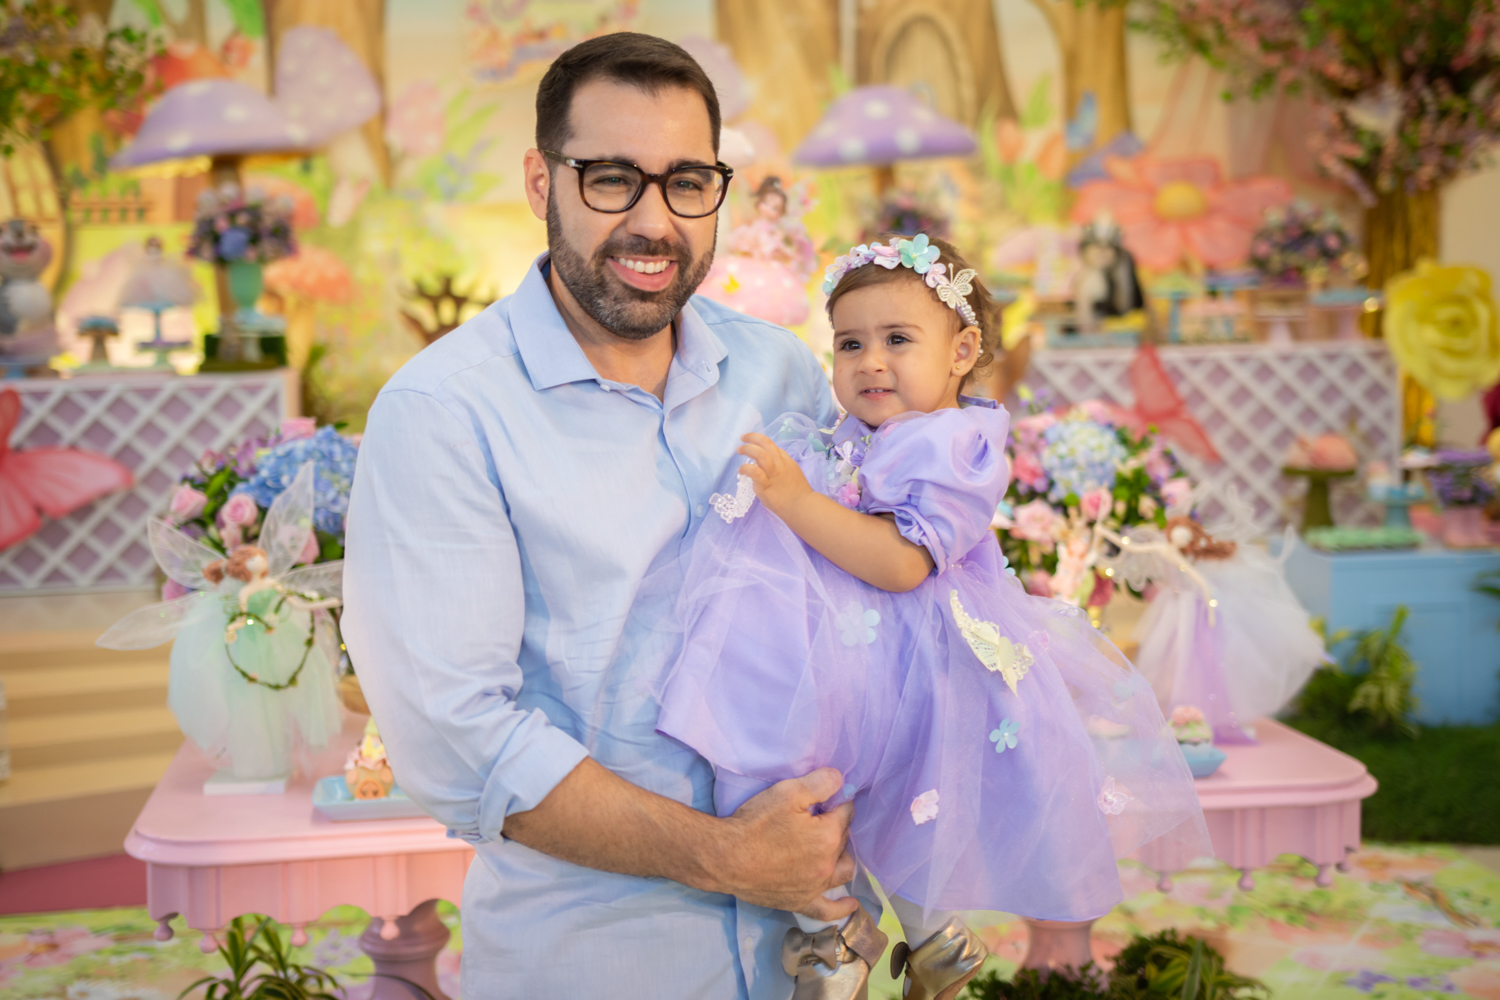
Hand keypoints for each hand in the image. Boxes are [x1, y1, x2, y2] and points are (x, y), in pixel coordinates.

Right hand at [710, 768, 859, 921]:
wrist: (726, 857)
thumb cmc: (755, 823)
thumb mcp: (787, 792)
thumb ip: (820, 783)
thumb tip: (841, 779)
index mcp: (828, 835)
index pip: (846, 813)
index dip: (837, 803)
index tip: (824, 799)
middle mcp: (828, 863)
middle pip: (843, 841)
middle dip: (835, 826)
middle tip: (817, 817)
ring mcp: (815, 886)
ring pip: (842, 871)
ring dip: (842, 857)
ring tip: (834, 849)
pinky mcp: (801, 902)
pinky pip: (827, 910)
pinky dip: (841, 908)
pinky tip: (850, 904)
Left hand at [738, 433, 813, 517]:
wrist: (802, 507)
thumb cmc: (798, 494)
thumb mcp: (793, 474)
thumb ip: (781, 467)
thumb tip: (768, 464)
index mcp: (786, 461)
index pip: (772, 446)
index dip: (761, 442)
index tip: (753, 444)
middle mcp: (780, 464)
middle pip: (766, 443)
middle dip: (752, 437)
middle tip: (743, 439)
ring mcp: (773, 474)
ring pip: (760, 454)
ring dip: (748, 449)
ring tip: (739, 450)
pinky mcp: (766, 486)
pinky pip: (754, 472)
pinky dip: (745, 468)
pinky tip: (741, 471)